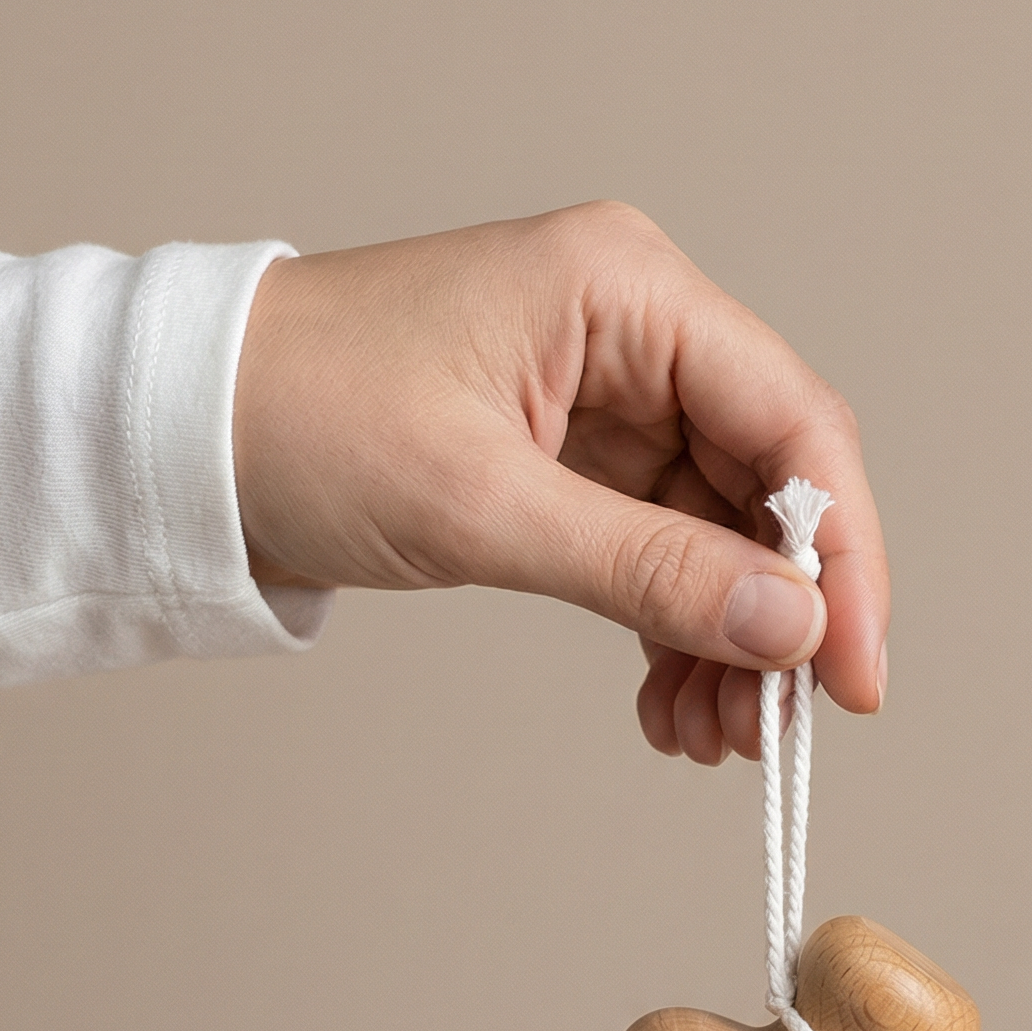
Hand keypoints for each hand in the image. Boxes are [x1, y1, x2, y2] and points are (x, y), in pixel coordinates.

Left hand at [231, 202, 888, 763]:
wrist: (181, 432)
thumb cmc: (301, 419)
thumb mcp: (483, 506)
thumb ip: (649, 570)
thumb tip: (793, 630)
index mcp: (627, 290)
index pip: (796, 421)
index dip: (844, 557)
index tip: (851, 676)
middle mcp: (635, 330)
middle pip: (771, 483)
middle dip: (780, 616)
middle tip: (774, 733)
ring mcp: (607, 396)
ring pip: (721, 532)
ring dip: (726, 641)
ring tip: (707, 740)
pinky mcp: (571, 458)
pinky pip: (660, 550)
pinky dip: (671, 631)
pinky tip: (667, 707)